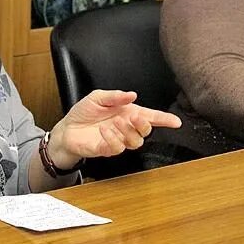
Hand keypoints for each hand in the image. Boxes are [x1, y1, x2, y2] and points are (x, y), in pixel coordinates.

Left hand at [47, 90, 181, 166]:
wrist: (67, 129)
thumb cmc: (84, 113)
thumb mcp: (98, 97)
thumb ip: (115, 96)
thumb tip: (132, 94)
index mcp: (128, 113)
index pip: (151, 117)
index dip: (165, 119)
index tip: (176, 122)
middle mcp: (126, 127)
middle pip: (146, 131)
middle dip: (144, 124)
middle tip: (134, 117)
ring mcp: (118, 139)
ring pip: (136, 141)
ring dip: (128, 131)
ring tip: (114, 122)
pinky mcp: (108, 149)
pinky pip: (118, 147)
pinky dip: (113, 138)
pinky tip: (104, 130)